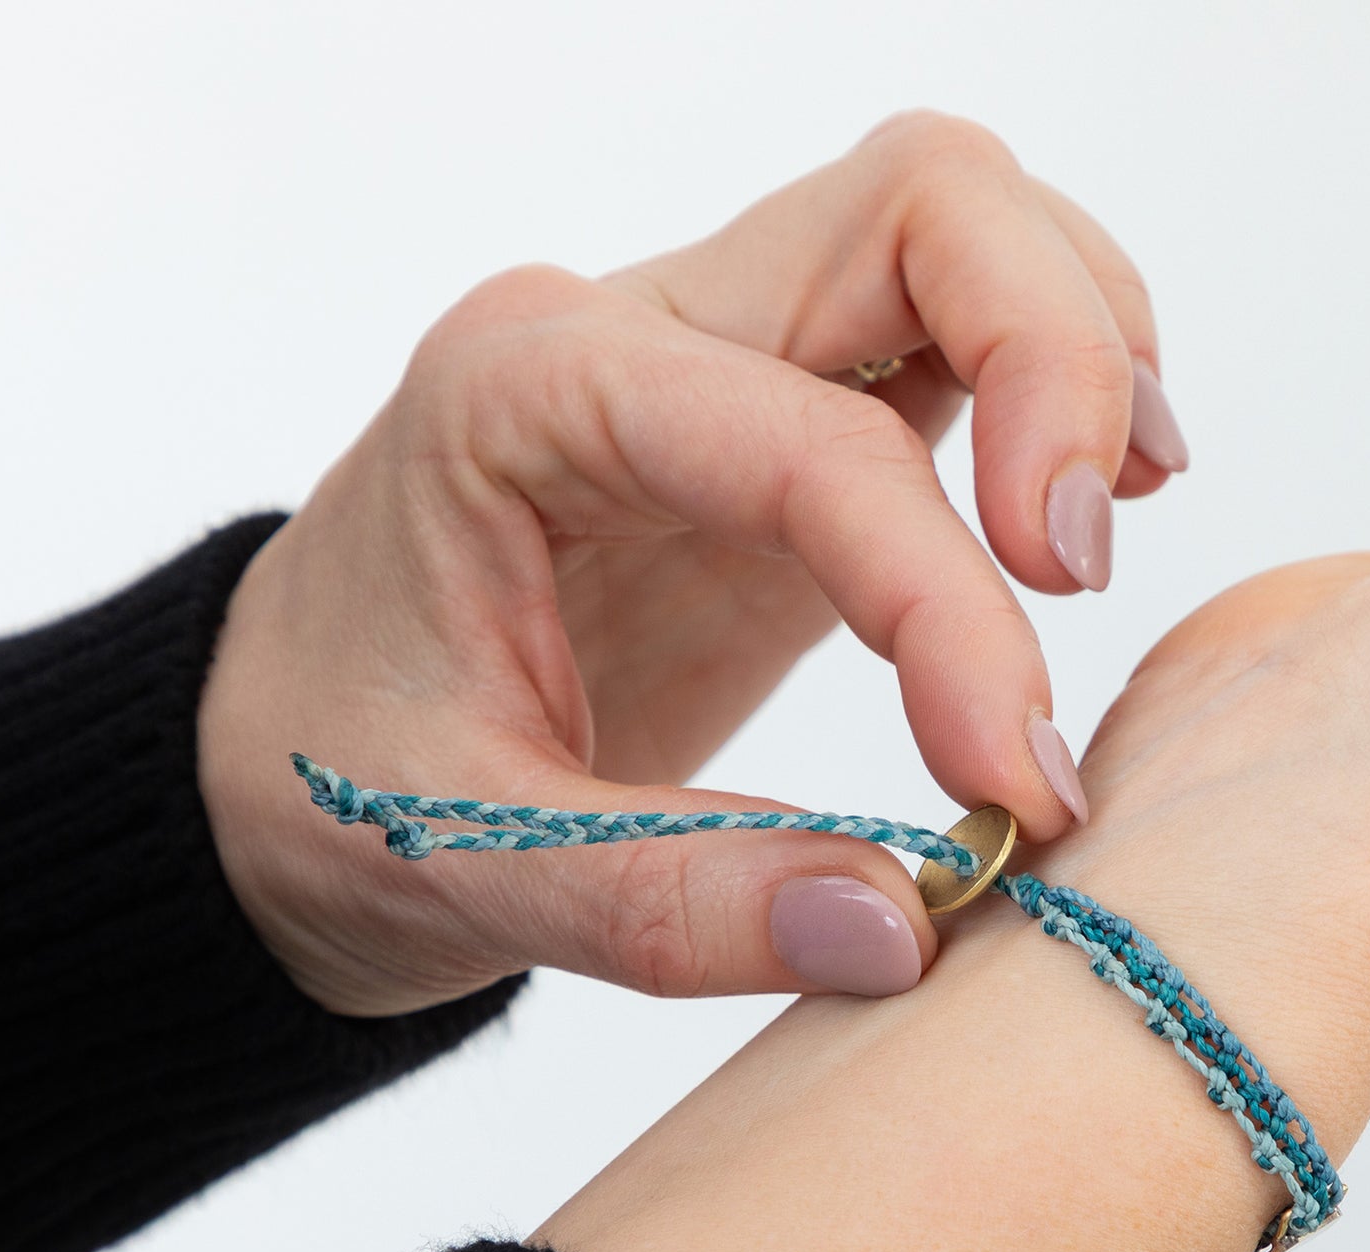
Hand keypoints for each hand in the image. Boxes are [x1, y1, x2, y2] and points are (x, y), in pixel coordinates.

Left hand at [199, 112, 1187, 1016]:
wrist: (270, 765)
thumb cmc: (322, 787)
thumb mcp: (458, 862)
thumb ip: (671, 905)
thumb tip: (905, 926)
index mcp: (524, 395)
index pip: (806, 442)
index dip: (943, 604)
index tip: (1009, 782)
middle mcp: (630, 335)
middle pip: (920, 207)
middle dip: (1057, 363)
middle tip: (1080, 575)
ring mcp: (713, 368)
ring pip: (954, 228)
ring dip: (1078, 349)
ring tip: (1099, 538)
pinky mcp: (779, 438)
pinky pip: (947, 332)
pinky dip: (1050, 389)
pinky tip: (1075, 516)